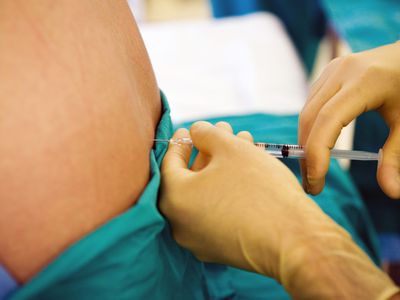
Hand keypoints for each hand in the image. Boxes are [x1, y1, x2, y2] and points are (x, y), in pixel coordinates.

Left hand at [160, 121, 398, 298]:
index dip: (180, 142)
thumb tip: (195, 131)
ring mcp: (200, 240)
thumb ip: (206, 134)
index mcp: (175, 199)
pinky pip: (217, 212)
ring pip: (206, 194)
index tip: (187, 130)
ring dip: (221, 167)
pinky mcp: (221, 249)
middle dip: (209, 151)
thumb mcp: (231, 149)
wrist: (294, 241)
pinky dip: (226, 189)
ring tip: (242, 143)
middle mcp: (181, 224)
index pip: (169, 163)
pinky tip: (246, 170)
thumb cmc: (258, 189)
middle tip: (222, 132)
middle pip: (191, 178)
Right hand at [299, 42, 399, 197]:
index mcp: (365, 80)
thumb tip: (392, 192)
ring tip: (313, 171)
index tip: (316, 181)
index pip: (328, 119)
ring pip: (306, 112)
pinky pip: (310, 105)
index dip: (317, 151)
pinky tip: (317, 147)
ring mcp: (331, 70)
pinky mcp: (327, 75)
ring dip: (305, 143)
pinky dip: (310, 129)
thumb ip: (396, 156)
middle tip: (312, 185)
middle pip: (311, 117)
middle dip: (307, 154)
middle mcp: (342, 71)